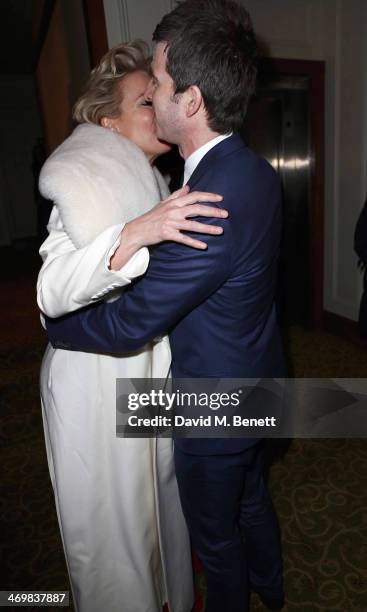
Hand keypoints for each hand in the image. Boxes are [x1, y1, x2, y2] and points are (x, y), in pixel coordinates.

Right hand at [110, 186, 227, 269]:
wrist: (137, 230)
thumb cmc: (151, 217)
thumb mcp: (163, 204)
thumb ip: (176, 195)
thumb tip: (187, 187)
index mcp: (174, 203)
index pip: (194, 196)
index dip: (208, 196)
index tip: (220, 198)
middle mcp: (173, 211)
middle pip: (197, 209)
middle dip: (213, 211)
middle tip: (226, 214)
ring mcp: (170, 222)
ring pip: (193, 225)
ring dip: (208, 228)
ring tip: (221, 231)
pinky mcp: (167, 234)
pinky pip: (183, 239)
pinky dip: (194, 243)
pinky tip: (204, 246)